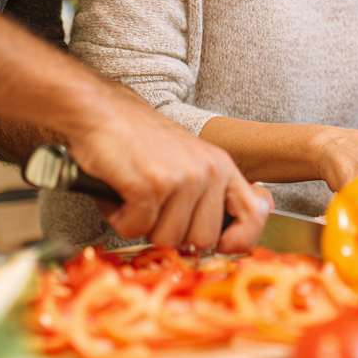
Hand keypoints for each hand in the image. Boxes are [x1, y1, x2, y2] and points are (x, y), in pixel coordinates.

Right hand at [67, 84, 269, 252]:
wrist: (103, 111)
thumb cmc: (141, 139)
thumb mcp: (190, 160)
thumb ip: (211, 193)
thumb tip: (230, 237)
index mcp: (222, 166)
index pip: (254, 214)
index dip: (239, 240)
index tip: (221, 245)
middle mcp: (208, 171)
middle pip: (203, 240)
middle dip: (172, 233)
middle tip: (155, 208)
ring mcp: (182, 178)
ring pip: (167, 239)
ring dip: (142, 224)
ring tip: (135, 195)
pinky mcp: (152, 185)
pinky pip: (136, 229)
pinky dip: (120, 218)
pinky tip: (120, 193)